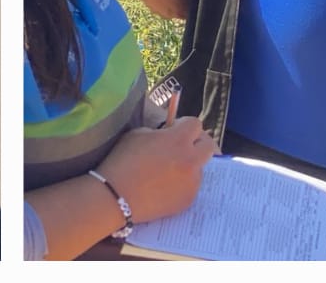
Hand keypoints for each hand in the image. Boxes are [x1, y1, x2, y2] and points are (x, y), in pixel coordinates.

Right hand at [100, 117, 215, 223]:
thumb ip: (161, 131)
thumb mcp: (140, 133)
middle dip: (197, 142)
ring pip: (200, 167)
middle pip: (209, 145)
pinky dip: (183, 183)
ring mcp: (192, 183)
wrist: (116, 197)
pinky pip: (192, 185)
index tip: (174, 129)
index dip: (184, 124)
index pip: (196, 124)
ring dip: (190, 164)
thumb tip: (171, 134)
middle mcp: (191, 161)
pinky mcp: (188, 201)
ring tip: (169, 170)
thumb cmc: (124, 160)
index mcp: (179, 140)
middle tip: (181, 146)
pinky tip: (165, 186)